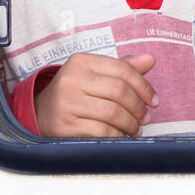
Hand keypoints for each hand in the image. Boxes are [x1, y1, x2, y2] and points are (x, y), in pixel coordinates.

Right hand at [35, 52, 158, 137]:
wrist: (41, 112)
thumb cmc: (76, 91)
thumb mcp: (95, 74)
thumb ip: (123, 68)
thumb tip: (151, 59)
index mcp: (82, 61)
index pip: (123, 70)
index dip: (144, 86)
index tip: (154, 100)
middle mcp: (72, 79)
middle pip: (119, 92)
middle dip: (138, 107)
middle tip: (145, 118)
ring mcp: (66, 103)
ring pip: (112, 113)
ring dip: (130, 123)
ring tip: (135, 128)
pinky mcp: (64, 126)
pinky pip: (101, 132)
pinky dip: (116, 135)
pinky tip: (121, 135)